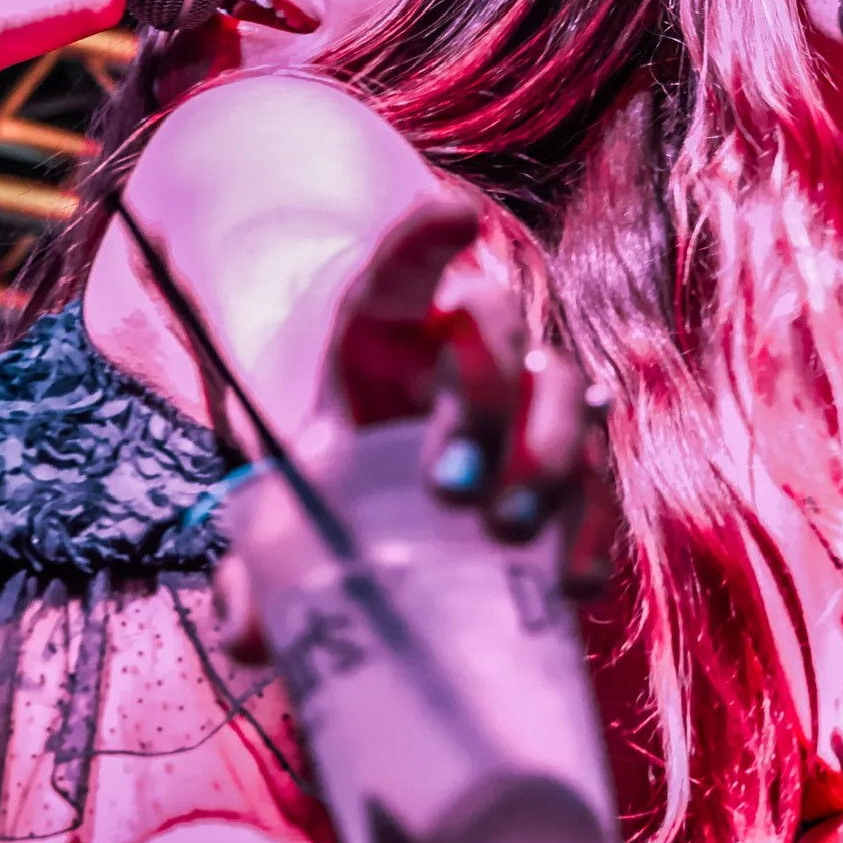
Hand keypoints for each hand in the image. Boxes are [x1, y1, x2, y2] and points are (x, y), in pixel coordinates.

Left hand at [213, 200, 613, 659]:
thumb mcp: (285, 493)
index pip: (402, 267)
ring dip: (547, 460)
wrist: (386, 480)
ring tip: (509, 532)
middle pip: (495, 335)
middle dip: (481, 403)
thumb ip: (260, 551)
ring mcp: (531, 398)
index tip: (452, 216)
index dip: (425, 238)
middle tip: (448, 486)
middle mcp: (469, 346)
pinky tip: (570, 583)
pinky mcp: (572, 464)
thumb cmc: (330, 469)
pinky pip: (598, 484)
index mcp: (386, 326)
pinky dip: (590, 531)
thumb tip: (244, 626)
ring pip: (565, 397)